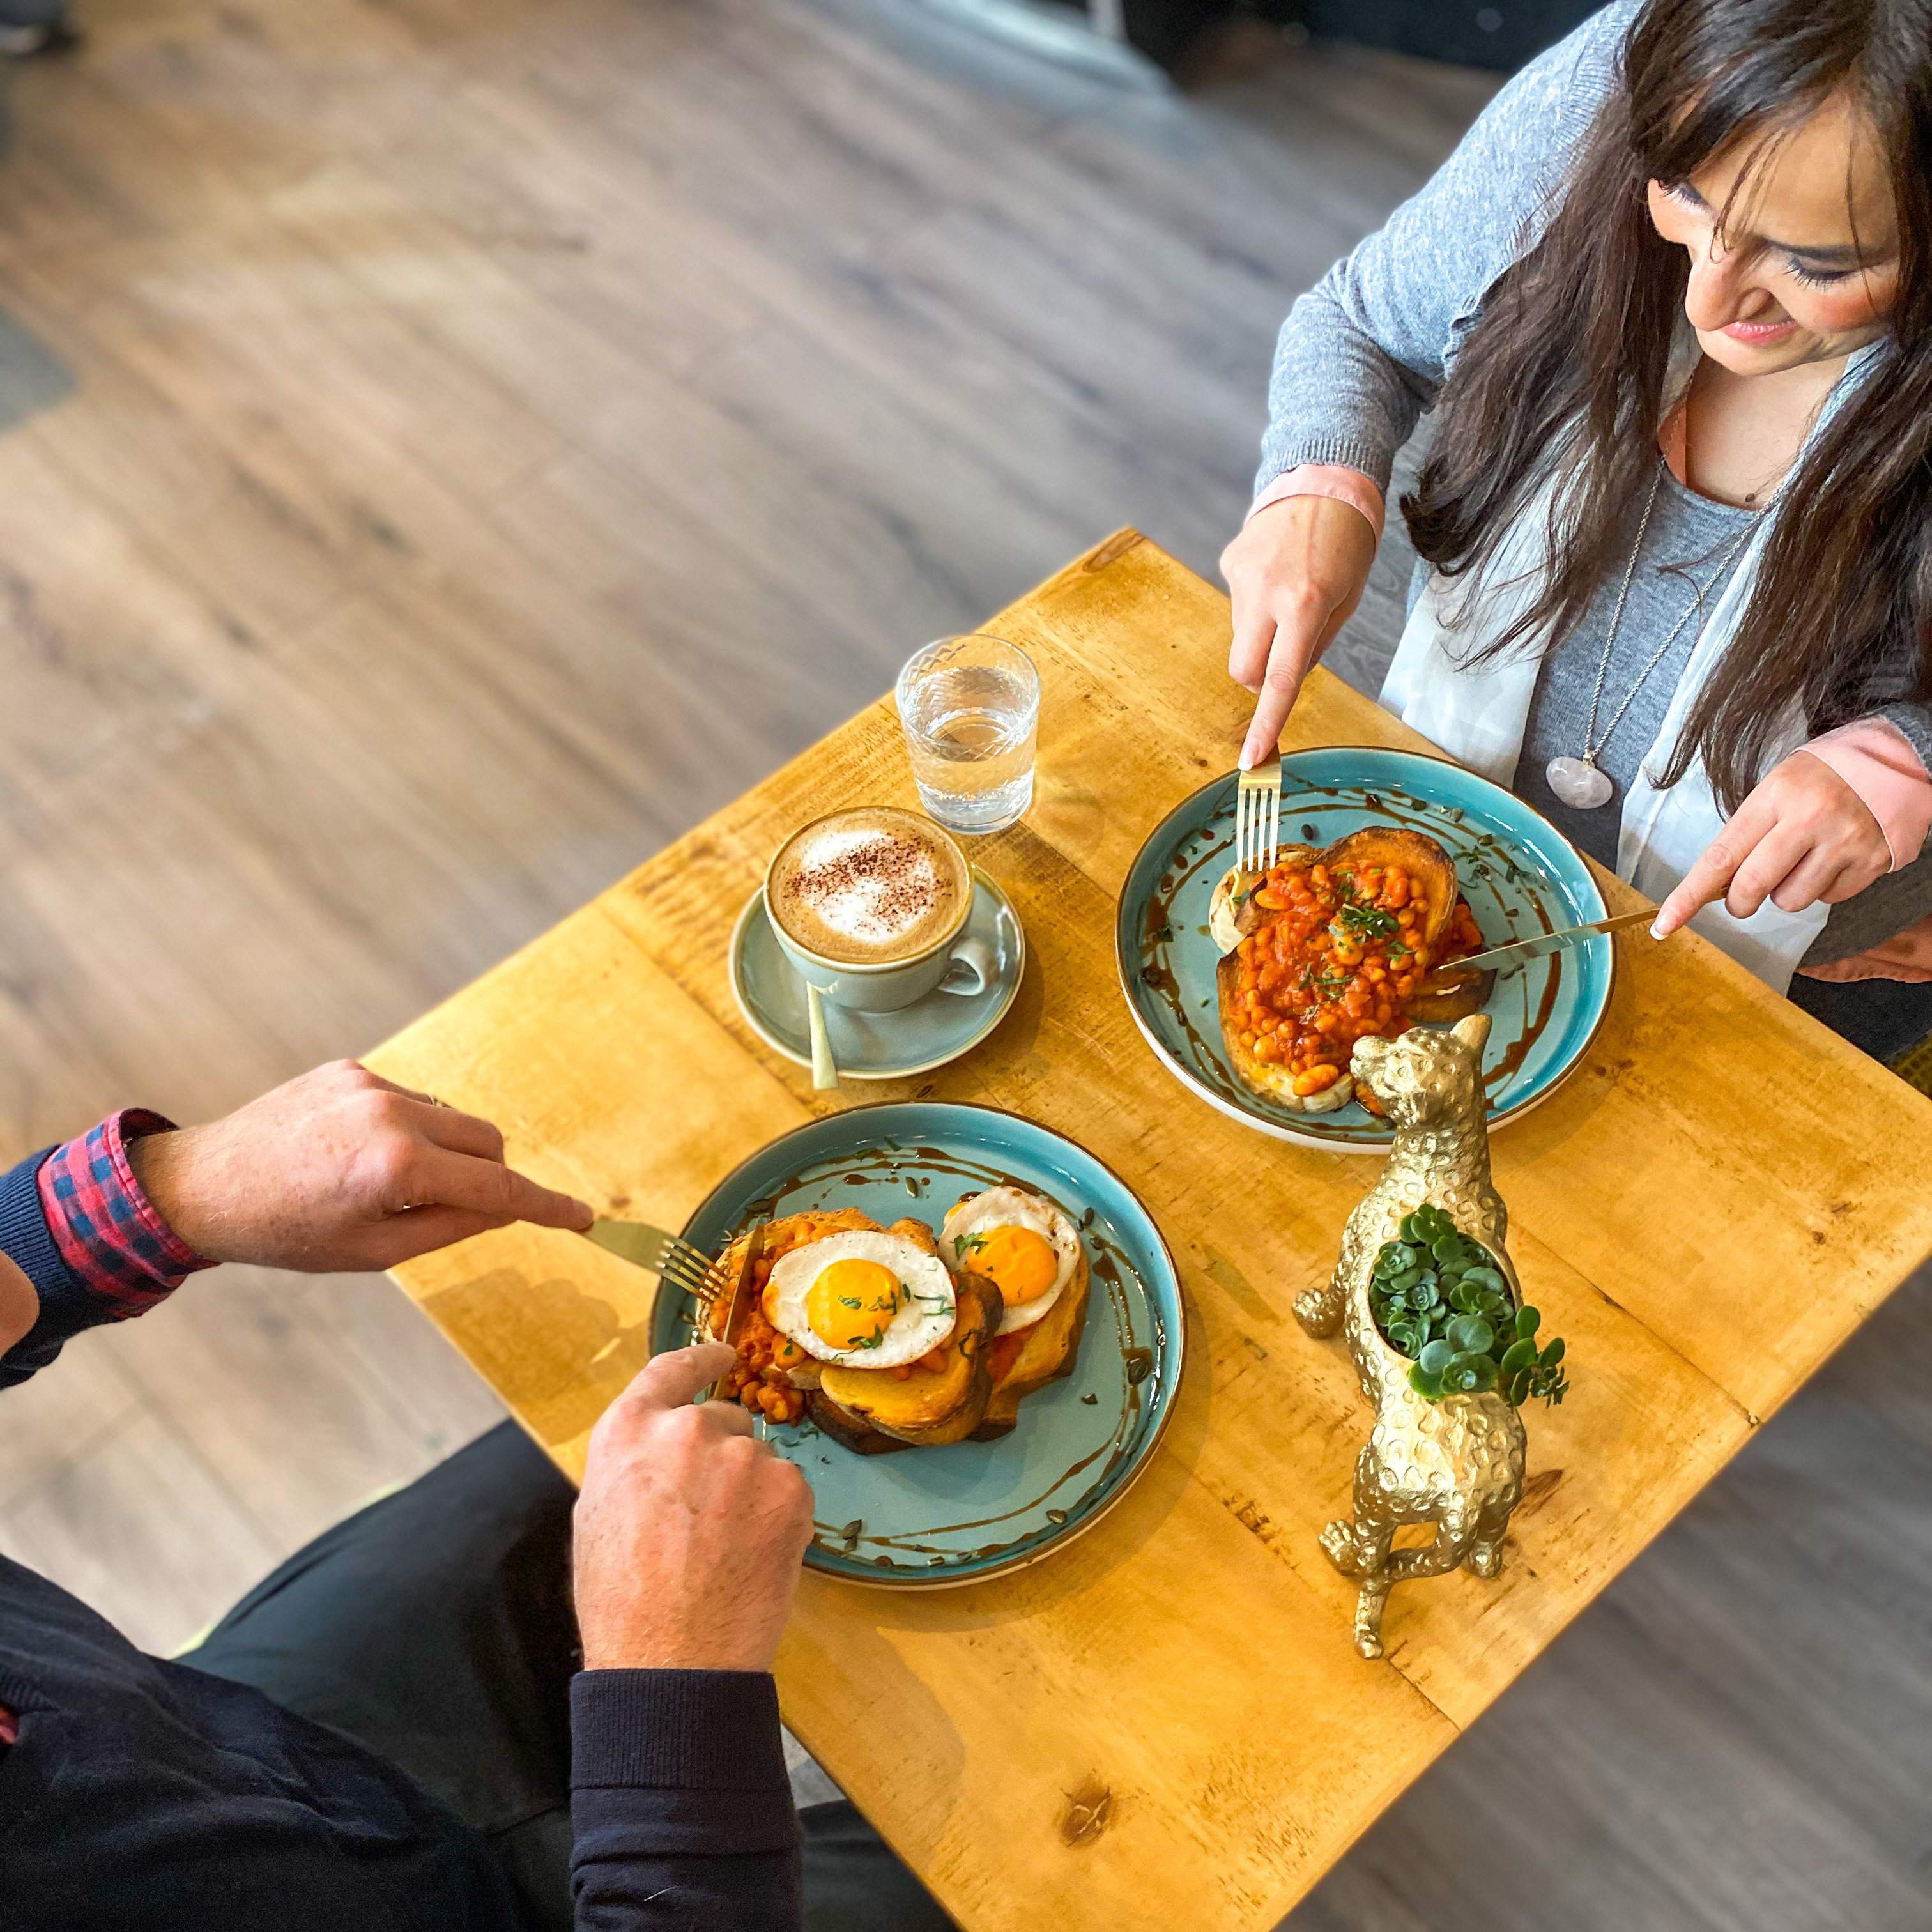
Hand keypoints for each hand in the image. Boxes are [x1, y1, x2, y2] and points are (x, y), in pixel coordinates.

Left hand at [127, 1060, 593, 1269]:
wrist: (203, 1186)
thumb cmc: (287, 1232)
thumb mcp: (374, 1252)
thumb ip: (450, 1227)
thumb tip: (504, 1208)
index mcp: (398, 1168)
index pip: (498, 1187)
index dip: (545, 1207)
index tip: (581, 1218)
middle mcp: (392, 1114)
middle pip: (488, 1140)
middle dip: (489, 1175)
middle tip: (454, 1208)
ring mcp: (371, 1084)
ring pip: (452, 1117)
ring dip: (446, 1150)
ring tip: (389, 1183)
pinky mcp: (351, 1067)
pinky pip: (411, 1098)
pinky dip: (409, 1128)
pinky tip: (361, 1153)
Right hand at [574, 1342, 814, 1672]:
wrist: (671, 1665)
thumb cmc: (622, 1604)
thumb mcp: (598, 1516)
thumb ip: (634, 1463)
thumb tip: (663, 1448)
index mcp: (628, 1432)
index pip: (670, 1370)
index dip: (700, 1358)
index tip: (724, 1352)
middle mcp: (685, 1429)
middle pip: (721, 1419)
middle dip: (719, 1456)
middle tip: (705, 1518)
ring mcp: (743, 1457)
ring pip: (758, 1458)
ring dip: (749, 1491)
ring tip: (724, 1551)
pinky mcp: (788, 1489)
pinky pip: (788, 1488)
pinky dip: (778, 1515)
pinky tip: (752, 1557)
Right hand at [1221, 493, 1378, 768]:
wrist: (1324, 480)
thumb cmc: (1347, 545)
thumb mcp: (1346, 600)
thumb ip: (1314, 646)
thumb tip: (1284, 681)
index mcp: (1304, 605)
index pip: (1279, 680)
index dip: (1265, 725)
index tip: (1250, 760)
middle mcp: (1266, 592)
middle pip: (1243, 671)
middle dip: (1260, 678)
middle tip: (1286, 654)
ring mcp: (1241, 576)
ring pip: (1240, 638)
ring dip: (1262, 634)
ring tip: (1290, 594)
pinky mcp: (1229, 562)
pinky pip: (1237, 605)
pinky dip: (1255, 603)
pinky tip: (1277, 574)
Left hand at [1652, 750, 1890, 936]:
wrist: (1894, 762)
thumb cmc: (1821, 779)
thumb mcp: (1777, 788)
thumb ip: (1747, 833)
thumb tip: (1716, 885)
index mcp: (1775, 795)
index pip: (1720, 856)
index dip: (1689, 895)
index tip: (1664, 923)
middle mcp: (1809, 819)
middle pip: (1752, 886)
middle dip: (1740, 901)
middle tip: (1744, 895)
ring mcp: (1843, 842)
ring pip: (1790, 901)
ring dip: (1785, 892)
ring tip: (1801, 860)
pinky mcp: (1871, 862)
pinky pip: (1827, 899)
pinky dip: (1821, 888)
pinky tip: (1831, 859)